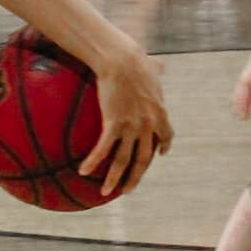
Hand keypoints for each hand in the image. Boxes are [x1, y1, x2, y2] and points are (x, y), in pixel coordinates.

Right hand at [83, 42, 171, 196]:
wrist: (123, 60)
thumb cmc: (135, 59)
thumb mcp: (151, 67)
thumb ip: (156, 70)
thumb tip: (160, 64)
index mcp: (159, 112)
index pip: (166, 136)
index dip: (162, 148)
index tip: (160, 155)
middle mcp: (148, 124)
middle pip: (144, 159)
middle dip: (136, 176)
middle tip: (128, 189)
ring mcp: (132, 126)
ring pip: (123, 160)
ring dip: (114, 179)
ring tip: (106, 192)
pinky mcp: (114, 123)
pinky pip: (103, 149)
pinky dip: (94, 162)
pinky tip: (84, 171)